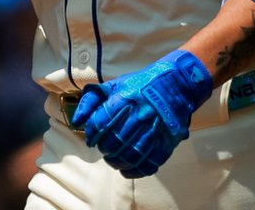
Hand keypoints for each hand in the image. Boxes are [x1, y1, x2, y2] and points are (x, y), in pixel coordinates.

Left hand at [71, 50, 212, 177]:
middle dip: (105, 149)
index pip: (101, 122)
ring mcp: (156, 128)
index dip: (93, 134)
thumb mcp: (114, 85)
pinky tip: (127, 169)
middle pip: (115, 141)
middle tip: (104, 149)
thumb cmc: (139, 86)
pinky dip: (135, 171)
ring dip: (117, 162)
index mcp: (125, 98)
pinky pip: (150, 163)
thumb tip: (76, 121)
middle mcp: (141, 113)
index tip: (91, 139)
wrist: (177, 83)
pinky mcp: (168, 141)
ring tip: (113, 160)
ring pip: (131, 155)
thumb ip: (91, 100)